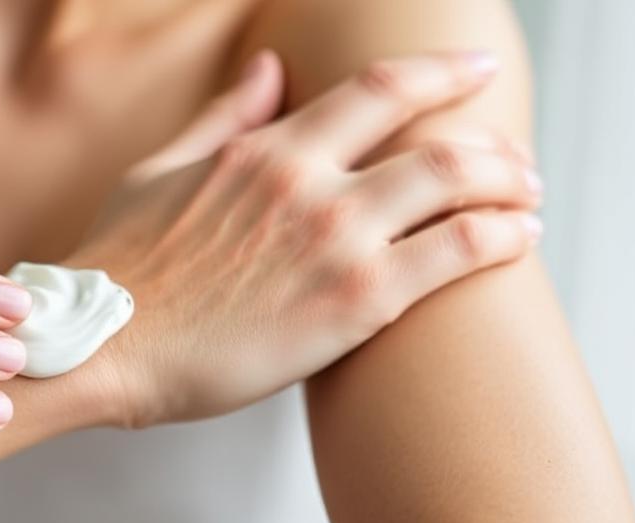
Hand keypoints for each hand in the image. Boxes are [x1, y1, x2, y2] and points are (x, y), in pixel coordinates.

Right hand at [70, 51, 541, 427]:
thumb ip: (223, 117)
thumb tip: (266, 67)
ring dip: (510, 184)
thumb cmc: (125, 266)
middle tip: (517, 157)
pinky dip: (501, 238)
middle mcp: (309, 182)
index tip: (473, 70)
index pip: (378, 90)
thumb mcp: (162, 170)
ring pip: (458, 184)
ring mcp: (335, 238)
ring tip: (529, 198)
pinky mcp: (354, 301)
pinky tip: (520, 240)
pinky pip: (454, 253)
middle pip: (435, 136)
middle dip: (492, 140)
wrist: (106, 343)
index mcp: (266, 150)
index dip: (439, 72)